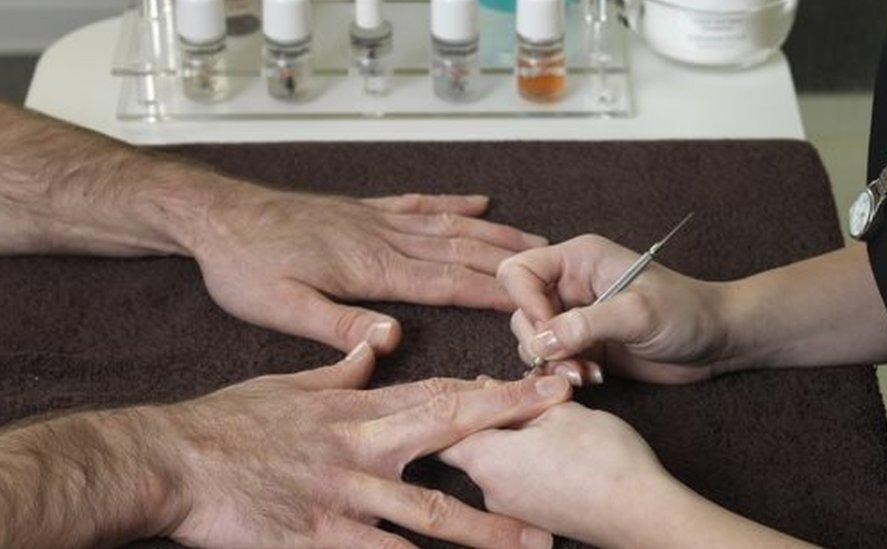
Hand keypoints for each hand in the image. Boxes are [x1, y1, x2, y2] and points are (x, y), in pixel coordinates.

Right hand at [151, 343, 570, 547]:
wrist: (173, 460)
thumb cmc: (230, 422)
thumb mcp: (290, 382)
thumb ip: (341, 366)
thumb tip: (376, 345)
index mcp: (358, 407)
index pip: (440, 391)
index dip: (496, 388)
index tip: (544, 381)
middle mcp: (363, 445)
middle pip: (451, 431)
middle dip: (512, 424)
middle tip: (569, 420)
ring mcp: (345, 493)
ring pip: (430, 511)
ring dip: (488, 527)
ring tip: (538, 543)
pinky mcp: (320, 536)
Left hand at [193, 185, 547, 353]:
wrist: (216, 215)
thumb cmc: (244, 266)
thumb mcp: (281, 308)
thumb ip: (338, 324)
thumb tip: (393, 339)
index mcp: (371, 269)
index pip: (446, 283)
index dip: (492, 294)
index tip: (533, 301)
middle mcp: (383, 239)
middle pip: (460, 250)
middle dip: (509, 261)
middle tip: (554, 266)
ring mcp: (375, 219)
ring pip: (448, 225)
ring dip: (493, 232)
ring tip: (533, 238)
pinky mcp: (362, 209)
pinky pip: (417, 203)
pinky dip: (451, 201)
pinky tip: (476, 200)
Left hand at [442, 402, 669, 547]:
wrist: (642, 514)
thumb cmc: (603, 460)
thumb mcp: (561, 410)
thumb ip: (522, 398)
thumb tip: (498, 388)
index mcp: (486, 459)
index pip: (449, 424)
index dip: (465, 398)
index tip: (485, 380)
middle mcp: (488, 490)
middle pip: (470, 445)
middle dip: (490, 418)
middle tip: (517, 393)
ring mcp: (511, 509)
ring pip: (496, 464)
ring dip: (510, 440)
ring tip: (542, 417)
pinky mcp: (534, 518)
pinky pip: (516, 482)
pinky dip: (526, 461)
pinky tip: (552, 446)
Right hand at [498, 234, 737, 385]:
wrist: (716, 341)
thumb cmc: (687, 312)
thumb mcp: (638, 314)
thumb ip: (586, 324)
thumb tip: (540, 341)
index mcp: (578, 260)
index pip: (519, 272)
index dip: (525, 302)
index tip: (548, 331)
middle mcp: (570, 286)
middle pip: (519, 310)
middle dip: (540, 342)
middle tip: (571, 361)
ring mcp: (575, 317)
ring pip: (532, 340)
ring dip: (552, 363)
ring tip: (586, 373)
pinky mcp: (583, 346)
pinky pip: (551, 361)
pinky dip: (563, 374)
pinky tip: (593, 379)